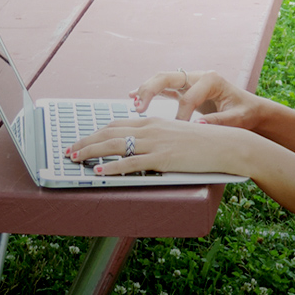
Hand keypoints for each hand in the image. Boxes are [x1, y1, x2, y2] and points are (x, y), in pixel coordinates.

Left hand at [66, 117, 247, 176]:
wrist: (226, 144)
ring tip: (75, 159)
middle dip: (86, 141)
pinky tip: (99, 173)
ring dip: (91, 152)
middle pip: (109, 132)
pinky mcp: (163, 158)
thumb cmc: (203, 142)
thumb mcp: (175, 135)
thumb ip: (156, 139)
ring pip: (115, 145)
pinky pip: (131, 163)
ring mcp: (156, 142)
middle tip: (68, 150)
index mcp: (153, 122)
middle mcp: (151, 128)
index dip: (95, 132)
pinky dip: (111, 168)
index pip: (116, 124)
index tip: (81, 140)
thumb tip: (139, 149)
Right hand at [131, 70, 263, 129]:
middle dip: (151, 90)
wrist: (251, 109)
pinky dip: (149, 92)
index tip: (177, 131)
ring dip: (146, 89)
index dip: (181, 115)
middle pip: (168, 77)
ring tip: (134, 102)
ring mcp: (190, 81)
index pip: (188, 97)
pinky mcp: (185, 89)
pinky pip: (164, 88)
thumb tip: (199, 125)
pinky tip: (133, 96)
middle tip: (139, 107)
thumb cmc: (246, 113)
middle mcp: (198, 76)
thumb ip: (220, 122)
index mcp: (212, 80)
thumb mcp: (238, 118)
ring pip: (163, 80)